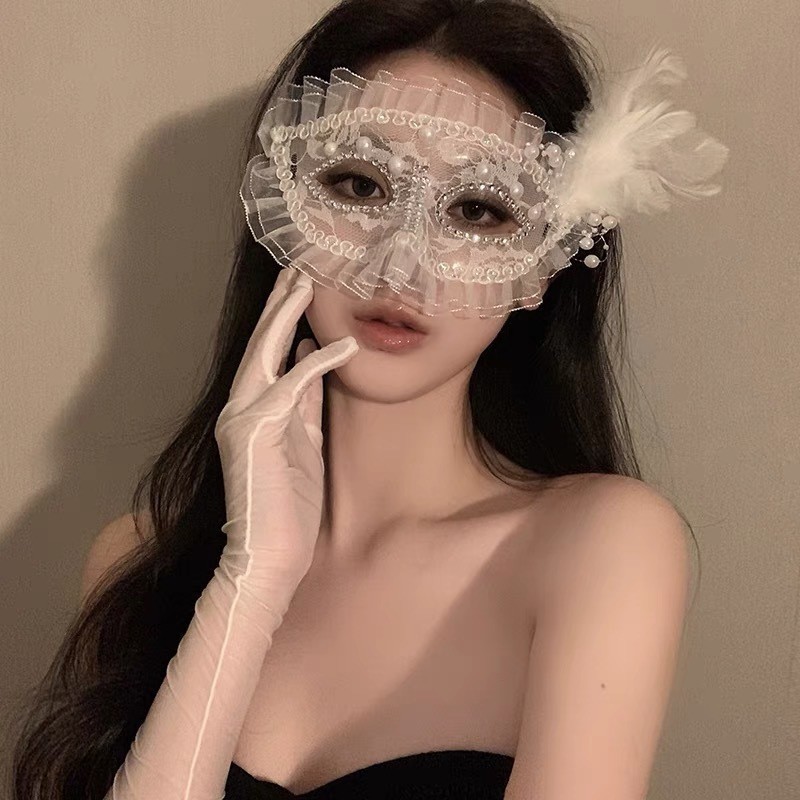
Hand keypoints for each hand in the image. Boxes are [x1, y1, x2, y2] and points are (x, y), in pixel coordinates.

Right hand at [214, 268, 357, 614]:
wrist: (270, 557)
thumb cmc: (288, 508)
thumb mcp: (303, 444)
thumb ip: (304, 403)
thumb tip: (311, 357)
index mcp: (251, 410)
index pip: (268, 354)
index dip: (284, 318)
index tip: (302, 288)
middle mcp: (240, 407)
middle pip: (260, 343)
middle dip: (281, 303)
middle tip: (300, 266)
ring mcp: (242, 418)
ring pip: (265, 353)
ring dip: (286, 315)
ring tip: (306, 280)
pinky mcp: (256, 433)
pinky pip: (291, 388)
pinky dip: (318, 365)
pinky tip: (342, 345)